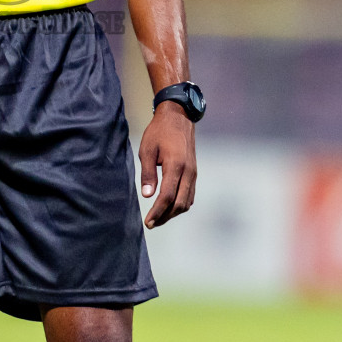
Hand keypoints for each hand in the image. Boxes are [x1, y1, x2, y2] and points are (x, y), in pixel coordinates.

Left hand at [137, 101, 196, 228]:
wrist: (178, 118)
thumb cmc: (159, 132)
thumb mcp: (147, 149)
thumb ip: (147, 173)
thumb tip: (147, 195)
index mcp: (175, 165)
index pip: (167, 196)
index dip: (157, 212)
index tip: (147, 222)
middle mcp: (188, 172)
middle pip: (179, 204)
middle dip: (165, 216)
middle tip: (151, 223)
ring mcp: (194, 173)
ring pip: (187, 202)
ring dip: (173, 213)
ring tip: (158, 217)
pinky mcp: (194, 173)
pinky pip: (190, 195)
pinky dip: (180, 204)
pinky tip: (169, 206)